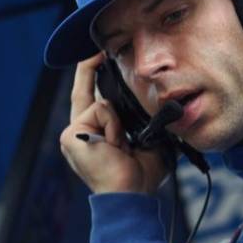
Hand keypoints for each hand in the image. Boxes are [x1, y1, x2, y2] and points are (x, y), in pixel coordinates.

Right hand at [58, 53, 167, 193]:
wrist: (131, 196)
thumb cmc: (140, 176)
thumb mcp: (149, 143)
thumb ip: (149, 125)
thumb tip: (171, 111)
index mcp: (95, 133)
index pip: (91, 97)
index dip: (92, 74)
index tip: (100, 53)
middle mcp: (80, 131)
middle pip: (83, 89)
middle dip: (89, 65)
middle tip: (99, 45)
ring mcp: (72, 133)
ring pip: (102, 103)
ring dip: (119, 123)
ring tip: (123, 146)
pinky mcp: (71, 135)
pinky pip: (100, 111)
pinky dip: (114, 127)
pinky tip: (115, 146)